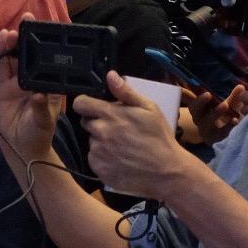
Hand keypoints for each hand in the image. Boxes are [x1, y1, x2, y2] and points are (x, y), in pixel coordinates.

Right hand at [0, 24, 64, 174]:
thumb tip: (38, 95)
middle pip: (29, 54)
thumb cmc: (39, 133)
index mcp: (48, 83)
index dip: (46, 43)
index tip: (47, 28)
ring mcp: (16, 82)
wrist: (20, 147)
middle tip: (26, 21)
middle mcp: (33, 79)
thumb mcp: (44, 122)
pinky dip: (0, 55)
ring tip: (10, 33)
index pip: (48, 59)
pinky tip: (0, 43)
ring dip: (12, 44)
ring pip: (14, 58)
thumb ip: (41, 108)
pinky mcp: (2, 87)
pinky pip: (0, 68)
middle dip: (27, 37)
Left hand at [74, 71, 192, 199]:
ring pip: (92, 140)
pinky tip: (120, 158)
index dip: (86, 104)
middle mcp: (99, 133)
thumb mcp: (149, 109)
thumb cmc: (159, 138)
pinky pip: (94, 158)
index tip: (95, 107)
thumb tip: (110, 75)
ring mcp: (98, 152)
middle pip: (86, 122)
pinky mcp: (98, 168)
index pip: (80, 103)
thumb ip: (126, 92)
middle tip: (118, 128)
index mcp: (110, 115)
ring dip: (102, 141)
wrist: (166, 172)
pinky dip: (103, 157)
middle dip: (98, 122)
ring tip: (123, 146)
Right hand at [183, 84, 247, 145]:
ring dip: (214, 113)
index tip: (192, 86)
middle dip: (200, 102)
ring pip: (206, 123)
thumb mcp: (230, 106)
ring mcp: (206, 132)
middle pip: (195, 111)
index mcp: (200, 110)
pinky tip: (235, 121)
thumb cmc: (227, 119)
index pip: (190, 100)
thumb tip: (241, 86)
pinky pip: (220, 134)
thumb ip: (235, 97)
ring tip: (225, 105)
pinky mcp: (215, 141)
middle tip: (209, 94)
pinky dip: (228, 126)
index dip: (186, 94)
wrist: (231, 138)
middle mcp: (200, 121)